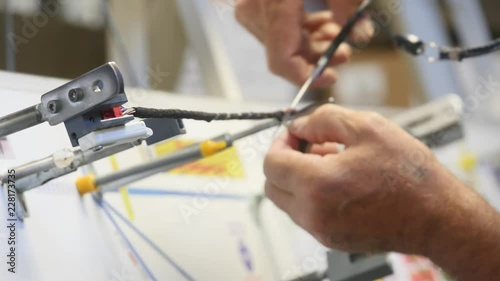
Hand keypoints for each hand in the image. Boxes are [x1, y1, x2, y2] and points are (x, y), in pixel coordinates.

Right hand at [235, 0, 372, 87]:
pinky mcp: (256, 4)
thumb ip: (349, 8)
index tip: (330, 78)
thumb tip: (360, 37)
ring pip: (281, 43)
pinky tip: (322, 23)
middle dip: (318, 58)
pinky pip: (277, 27)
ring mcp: (253, 8)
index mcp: (274, 6)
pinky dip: (301, 30)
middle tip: (344, 54)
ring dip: (312, 45)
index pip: (283, 61)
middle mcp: (256, 11)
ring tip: (337, 35)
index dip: (307, 77)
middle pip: (285, 53)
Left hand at [264, 104, 463, 252]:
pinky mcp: (331, 239)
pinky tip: (340, 181)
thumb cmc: (410, 175)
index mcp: (318, 185)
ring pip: (287, 201)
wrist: (438, 217)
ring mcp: (321, 231)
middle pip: (272, 185)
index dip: (280, 142)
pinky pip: (305, 214)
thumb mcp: (368, 127)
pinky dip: (311, 195)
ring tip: (332, 161)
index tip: (294, 134)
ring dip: (299, 178)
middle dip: (285, 161)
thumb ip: (322, 120)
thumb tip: (297, 126)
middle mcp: (313, 214)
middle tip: (309, 146)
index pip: (271, 163)